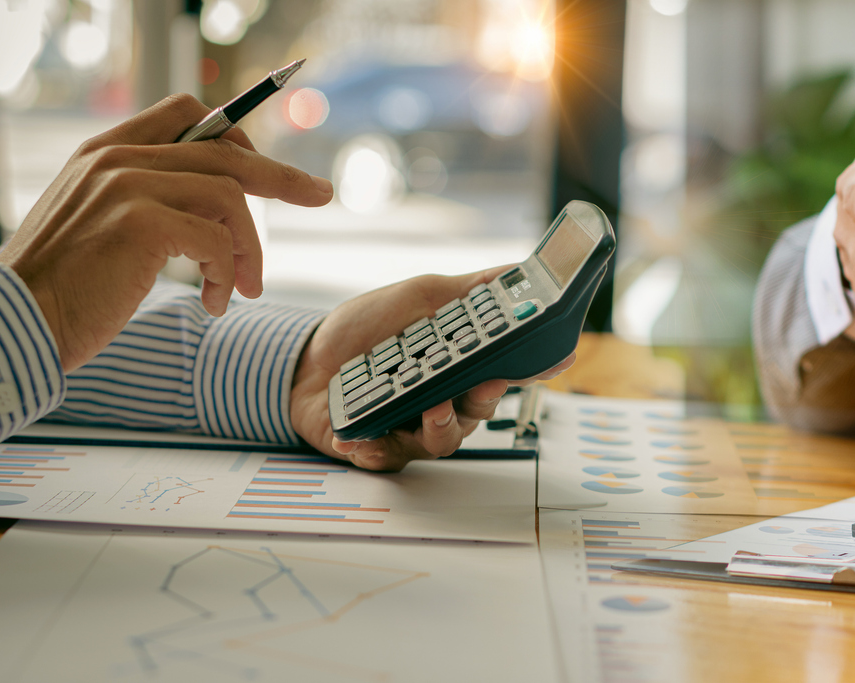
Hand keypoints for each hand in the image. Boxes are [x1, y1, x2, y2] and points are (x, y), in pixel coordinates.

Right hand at [0, 94, 332, 369]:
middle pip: (224, 151)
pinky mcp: (142, 224)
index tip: (272, 163)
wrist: (19, 321)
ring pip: (230, 197)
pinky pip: (217, 239)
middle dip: (281, 176)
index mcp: (105, 150)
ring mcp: (128, 186)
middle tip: (319, 195)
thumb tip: (215, 201)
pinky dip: (228, 274)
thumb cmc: (65, 286)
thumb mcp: (100, 223)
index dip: (237, 135)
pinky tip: (215, 303)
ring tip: (241, 288)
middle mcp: (117, 158)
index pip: (186, 113)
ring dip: (248, 248)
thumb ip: (145, 198)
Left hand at [289, 266, 574, 470]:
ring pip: (444, 440)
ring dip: (440, 427)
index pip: (505, 371)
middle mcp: (444, 401)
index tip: (551, 362)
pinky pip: (388, 458)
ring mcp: (412, 428)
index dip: (531, 370)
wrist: (304, 359)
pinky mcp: (379, 448)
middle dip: (483, 401)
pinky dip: (378, 449)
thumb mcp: (419, 296)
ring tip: (428, 409)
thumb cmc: (365, 330)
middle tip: (481, 385)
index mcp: (459, 367)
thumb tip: (514, 269)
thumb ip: (468, 289)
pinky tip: (367, 438)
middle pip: (480, 412)